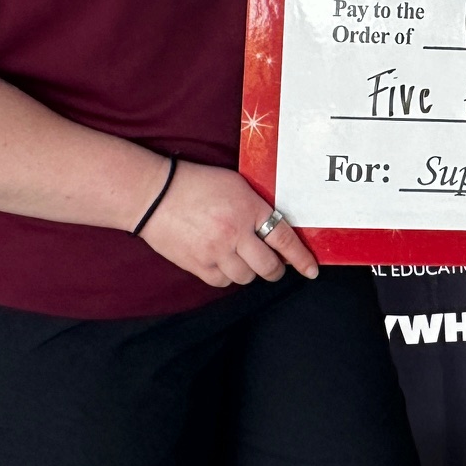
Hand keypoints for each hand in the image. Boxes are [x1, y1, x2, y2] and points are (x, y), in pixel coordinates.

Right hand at [136, 159, 318, 286]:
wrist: (155, 195)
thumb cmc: (197, 184)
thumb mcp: (236, 185)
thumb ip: (256, 207)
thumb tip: (273, 228)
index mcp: (250, 210)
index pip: (284, 239)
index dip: (300, 258)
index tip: (311, 270)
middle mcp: (236, 233)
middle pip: (267, 266)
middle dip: (275, 270)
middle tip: (274, 266)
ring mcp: (216, 252)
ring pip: (246, 277)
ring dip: (250, 272)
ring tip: (244, 259)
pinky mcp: (197, 265)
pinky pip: (222, 282)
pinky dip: (227, 276)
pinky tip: (224, 264)